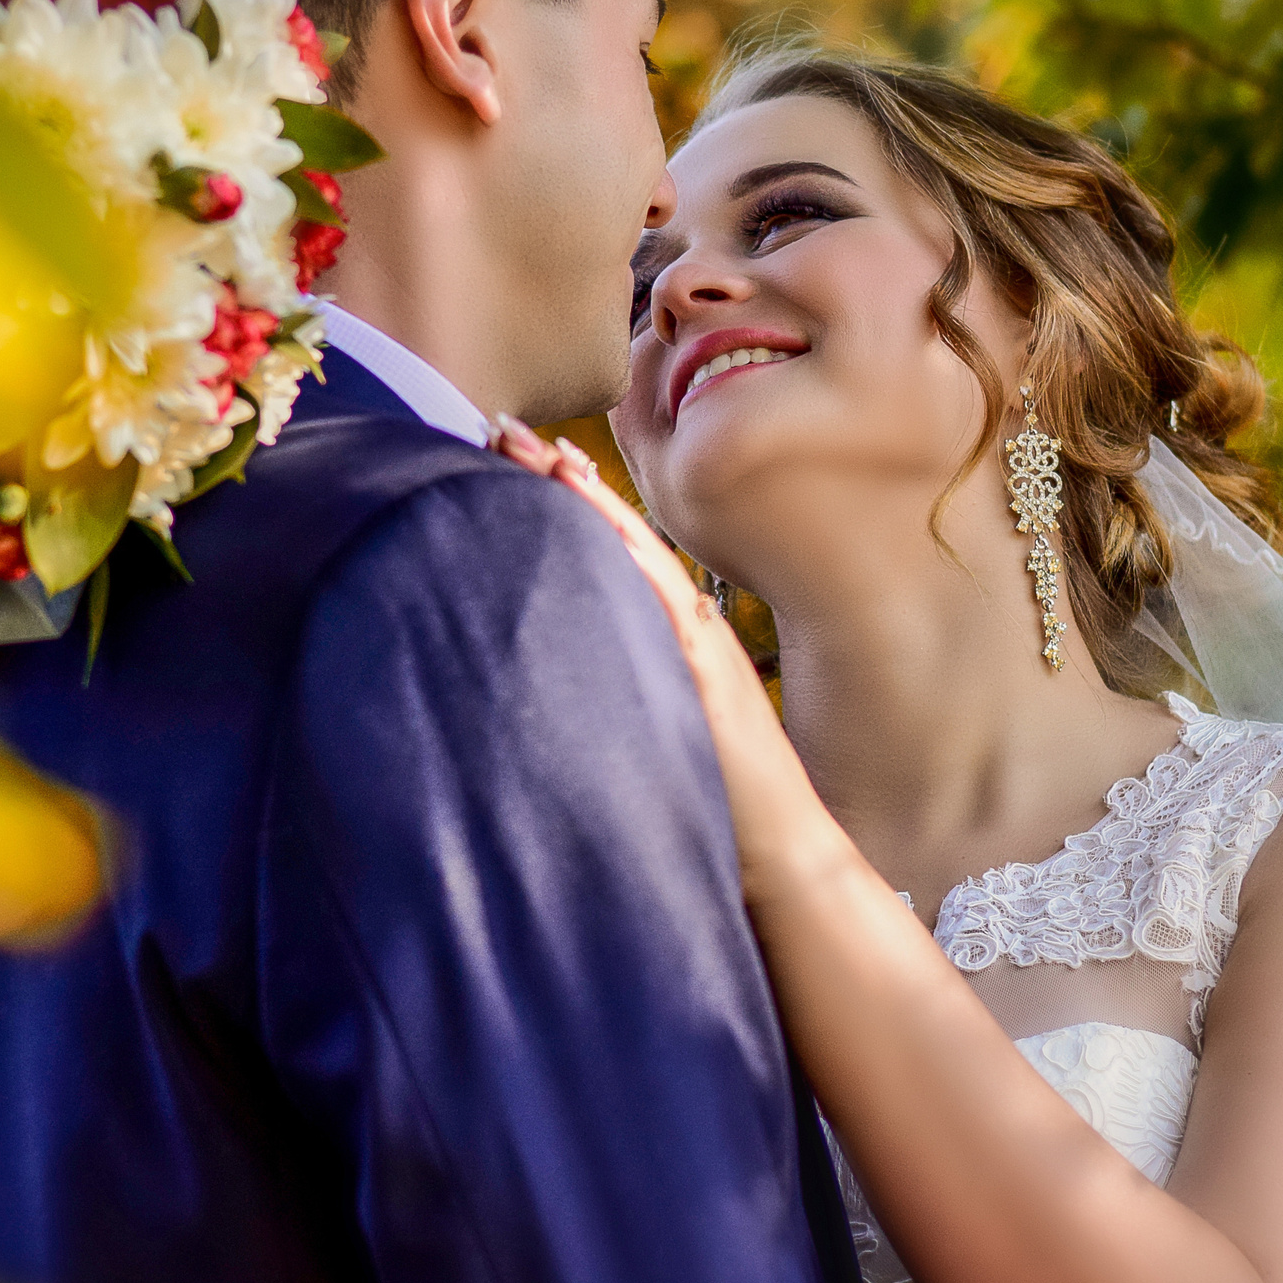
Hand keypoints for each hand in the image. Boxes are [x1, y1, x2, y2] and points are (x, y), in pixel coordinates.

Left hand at [489, 416, 835, 894]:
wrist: (785, 856)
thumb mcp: (651, 726)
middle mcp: (687, 627)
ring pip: (640, 558)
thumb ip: (611, 686)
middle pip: (614, 534)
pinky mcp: (712, 680)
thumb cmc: (715, 803)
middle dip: (556, 478)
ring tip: (540, 457)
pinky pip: (671, 612)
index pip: (606, 547)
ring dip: (588, 505)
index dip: (560, 495)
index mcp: (669, 634)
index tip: (509, 451)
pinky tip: (603, 534)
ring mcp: (703, 649)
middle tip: (497, 426)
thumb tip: (539, 667)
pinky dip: (637, 568)